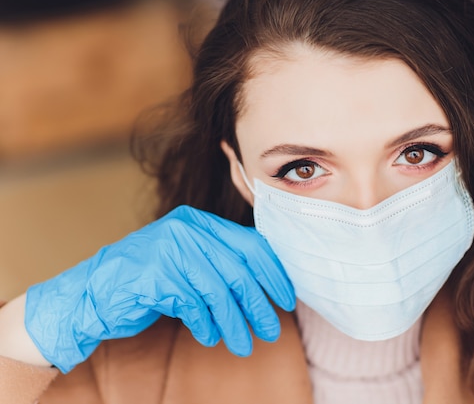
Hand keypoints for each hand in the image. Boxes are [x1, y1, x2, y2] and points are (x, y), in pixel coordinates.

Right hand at [24, 205, 294, 372]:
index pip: (249, 243)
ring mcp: (168, 251)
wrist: (92, 292)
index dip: (273, 272)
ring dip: (235, 323)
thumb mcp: (187, 258)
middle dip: (259, 304)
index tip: (287, 298)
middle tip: (271, 330)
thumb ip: (219, 259)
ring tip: (244, 345)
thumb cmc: (149, 278)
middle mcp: (185, 230)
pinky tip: (209, 337)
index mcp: (197, 221)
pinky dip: (205, 326)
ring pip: (218, 292)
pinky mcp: (154, 277)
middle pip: (238, 269)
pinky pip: (193, 306)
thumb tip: (267, 283)